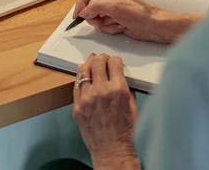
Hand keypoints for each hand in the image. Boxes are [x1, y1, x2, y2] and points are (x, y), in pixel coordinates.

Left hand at [73, 54, 140, 169]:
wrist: (112, 150)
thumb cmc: (126, 130)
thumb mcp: (133, 105)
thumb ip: (125, 87)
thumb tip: (118, 75)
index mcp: (119, 90)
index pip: (114, 62)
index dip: (115, 60)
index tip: (115, 62)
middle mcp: (101, 91)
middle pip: (97, 62)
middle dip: (101, 58)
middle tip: (103, 60)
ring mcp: (87, 99)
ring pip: (83, 70)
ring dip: (89, 64)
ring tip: (92, 64)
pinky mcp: (77, 106)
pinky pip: (76, 85)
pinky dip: (81, 78)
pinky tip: (84, 76)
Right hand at [74, 0, 200, 42]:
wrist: (151, 26)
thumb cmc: (140, 13)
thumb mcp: (115, 7)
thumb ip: (95, 6)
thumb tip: (84, 11)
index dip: (82, 3)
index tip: (79, 14)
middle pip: (89, 5)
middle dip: (94, 16)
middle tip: (100, 20)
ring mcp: (110, 7)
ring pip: (95, 16)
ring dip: (103, 23)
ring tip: (115, 22)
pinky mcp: (113, 17)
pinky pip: (102, 23)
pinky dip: (109, 27)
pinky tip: (120, 25)